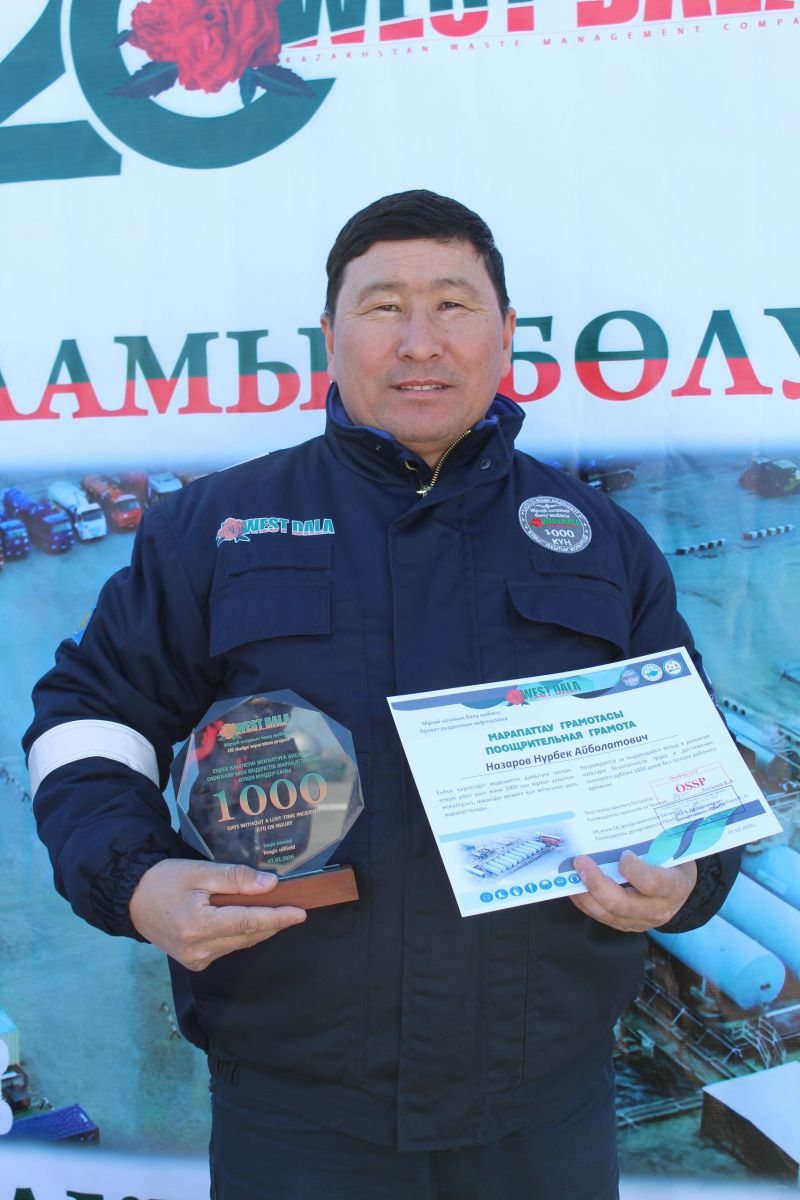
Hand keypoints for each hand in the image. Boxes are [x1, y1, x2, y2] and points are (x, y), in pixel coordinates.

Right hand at [129, 859, 305, 970]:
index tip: (300, 912)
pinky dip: (241, 933)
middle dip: (273, 920)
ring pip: (240, 943)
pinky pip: (228, 948)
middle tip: (293, 905)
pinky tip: (245, 918)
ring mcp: (196, 959)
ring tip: (272, 907)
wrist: (133, 899)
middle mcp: (198, 949)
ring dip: (258, 927)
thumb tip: (270, 885)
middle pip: (248, 935)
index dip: (277, 917)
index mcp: (198, 925)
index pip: (248, 922)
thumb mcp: (200, 871)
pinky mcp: (195, 962)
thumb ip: (235, 878)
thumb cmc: (165, 880)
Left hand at [570, 850, 696, 932]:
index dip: (633, 869)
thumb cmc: (674, 859)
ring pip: (608, 914)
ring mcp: (643, 921)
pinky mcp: (628, 925)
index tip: (624, 854)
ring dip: (585, 894)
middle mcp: (659, 909)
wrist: (681, 885)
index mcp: (675, 886)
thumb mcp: (670, 847)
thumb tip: (618, 818)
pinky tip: (575, 886)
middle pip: (622, 904)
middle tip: (580, 862)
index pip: (651, 883)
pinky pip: (603, 918)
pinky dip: (585, 902)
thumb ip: (651, 840)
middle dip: (596, 883)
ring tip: (571, 874)